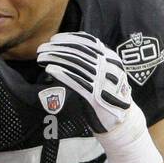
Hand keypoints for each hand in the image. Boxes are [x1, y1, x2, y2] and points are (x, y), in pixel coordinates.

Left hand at [36, 31, 161, 162]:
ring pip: (75, 65)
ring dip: (55, 59)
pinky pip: (76, 81)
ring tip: (41, 58)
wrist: (122, 123)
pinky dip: (62, 74)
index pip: (88, 42)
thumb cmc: (109, 99)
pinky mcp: (96, 95)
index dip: (69, 39)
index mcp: (112, 59)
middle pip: (78, 52)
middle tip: (41, 49)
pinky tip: (50, 70)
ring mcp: (103, 81)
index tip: (54, 39)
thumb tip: (71, 52)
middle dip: (57, 48)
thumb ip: (93, 63)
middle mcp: (108, 67)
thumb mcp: (106, 75)